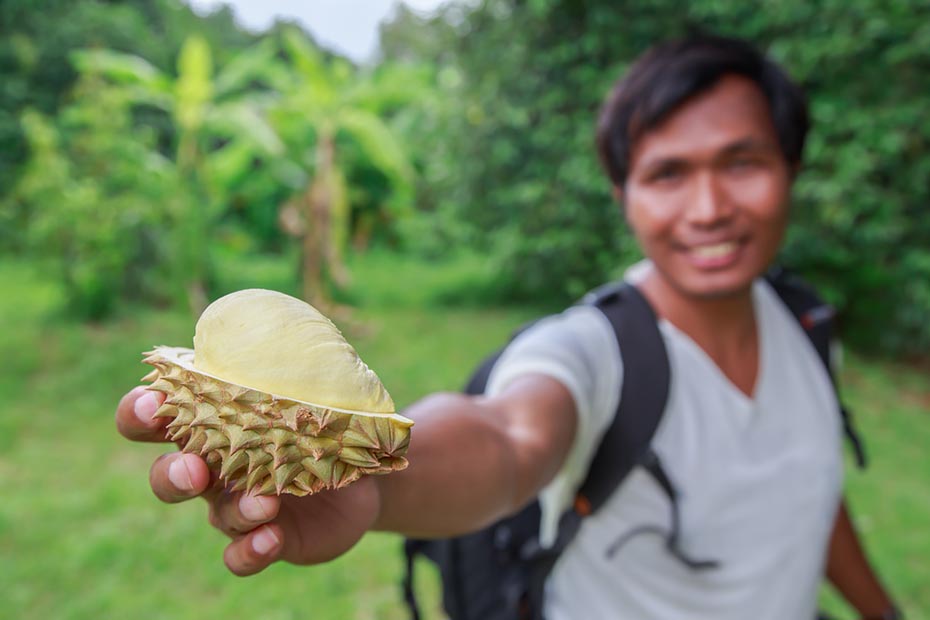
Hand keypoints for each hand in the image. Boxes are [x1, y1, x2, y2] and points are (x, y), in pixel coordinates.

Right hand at [115, 386, 381, 574]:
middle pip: (170, 474)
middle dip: (172, 473)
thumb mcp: (317, 389)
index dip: (139, 411)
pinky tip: (270, 539)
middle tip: (194, 469)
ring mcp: (238, 507)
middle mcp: (216, 468)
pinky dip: (250, 551)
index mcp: (214, 421)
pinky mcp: (265, 540)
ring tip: (265, 503)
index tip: (150, 401)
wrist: (363, 476)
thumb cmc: (326, 420)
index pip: (156, 416)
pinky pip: (242, 556)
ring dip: (236, 510)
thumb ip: (304, 365)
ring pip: (216, 515)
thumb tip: (316, 336)